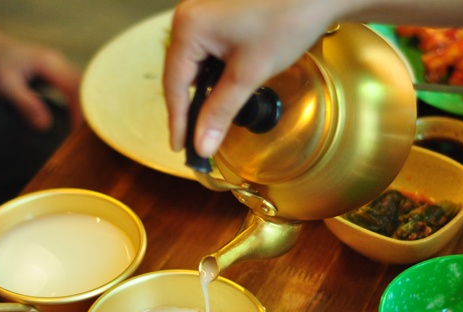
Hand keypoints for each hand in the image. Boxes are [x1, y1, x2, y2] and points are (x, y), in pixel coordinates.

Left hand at [0, 30, 82, 130]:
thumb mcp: (4, 85)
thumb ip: (26, 104)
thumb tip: (46, 125)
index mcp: (49, 63)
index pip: (76, 89)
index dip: (81, 112)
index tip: (76, 133)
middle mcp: (57, 62)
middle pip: (83, 88)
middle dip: (87, 111)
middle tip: (86, 137)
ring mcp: (56, 66)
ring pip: (79, 88)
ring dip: (83, 108)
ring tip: (81, 131)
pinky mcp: (52, 73)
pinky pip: (71, 88)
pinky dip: (75, 103)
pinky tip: (74, 117)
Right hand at [163, 0, 331, 157]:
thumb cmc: (287, 19)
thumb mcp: (248, 74)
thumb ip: (221, 112)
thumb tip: (203, 143)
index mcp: (188, 27)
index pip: (175, 84)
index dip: (179, 121)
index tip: (180, 147)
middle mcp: (188, 17)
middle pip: (181, 75)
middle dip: (191, 108)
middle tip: (197, 139)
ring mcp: (203, 14)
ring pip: (194, 66)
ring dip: (204, 91)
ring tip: (210, 120)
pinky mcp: (217, 16)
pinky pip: (206, 53)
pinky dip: (214, 75)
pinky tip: (224, 91)